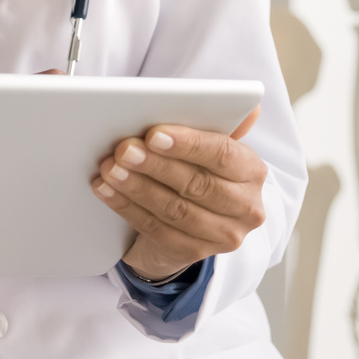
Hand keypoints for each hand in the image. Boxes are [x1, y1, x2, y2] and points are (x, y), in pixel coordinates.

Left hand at [91, 108, 266, 280]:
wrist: (189, 222)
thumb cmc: (197, 171)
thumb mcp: (207, 146)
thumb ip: (218, 124)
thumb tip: (250, 105)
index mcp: (252, 171)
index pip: (223, 154)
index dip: (187, 144)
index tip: (154, 134)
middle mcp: (246, 206)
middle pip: (197, 184)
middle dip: (155, 165)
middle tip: (123, 150)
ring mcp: (223, 235)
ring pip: (174, 209)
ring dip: (136, 187)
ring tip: (110, 168)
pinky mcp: (195, 253)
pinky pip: (156, 229)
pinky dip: (127, 207)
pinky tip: (106, 190)